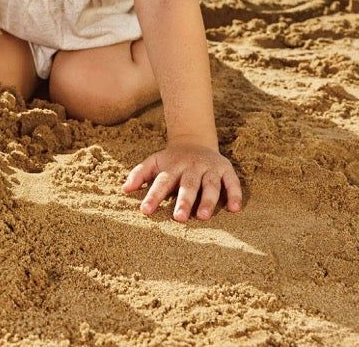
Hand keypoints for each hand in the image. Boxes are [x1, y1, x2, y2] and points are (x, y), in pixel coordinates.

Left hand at [122, 143, 242, 221]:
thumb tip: (124, 189)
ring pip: (210, 185)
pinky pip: (232, 182)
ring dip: (208, 200)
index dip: (153, 196)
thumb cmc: (171, 160)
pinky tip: (235, 209)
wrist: (195, 140)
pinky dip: (235, 194)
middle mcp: (192, 167)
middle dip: (184, 201)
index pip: (161, 183)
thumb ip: (139, 174)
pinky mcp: (226, 169)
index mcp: (172, 167)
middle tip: (180, 218)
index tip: (145, 211)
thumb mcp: (154, 162)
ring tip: (203, 216)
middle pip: (188, 185)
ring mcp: (210, 168)